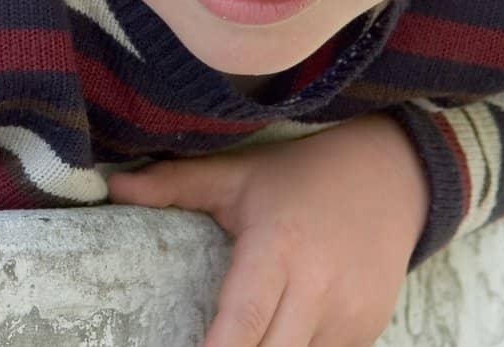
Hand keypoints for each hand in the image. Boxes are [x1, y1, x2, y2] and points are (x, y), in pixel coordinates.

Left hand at [106, 114, 427, 346]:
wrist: (391, 176)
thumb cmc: (300, 176)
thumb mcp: (238, 173)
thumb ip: (175, 184)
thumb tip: (112, 187)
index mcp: (277, 247)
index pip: (244, 317)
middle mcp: (318, 287)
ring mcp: (349, 316)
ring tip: (242, 338)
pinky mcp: (367, 332)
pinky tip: (278, 335)